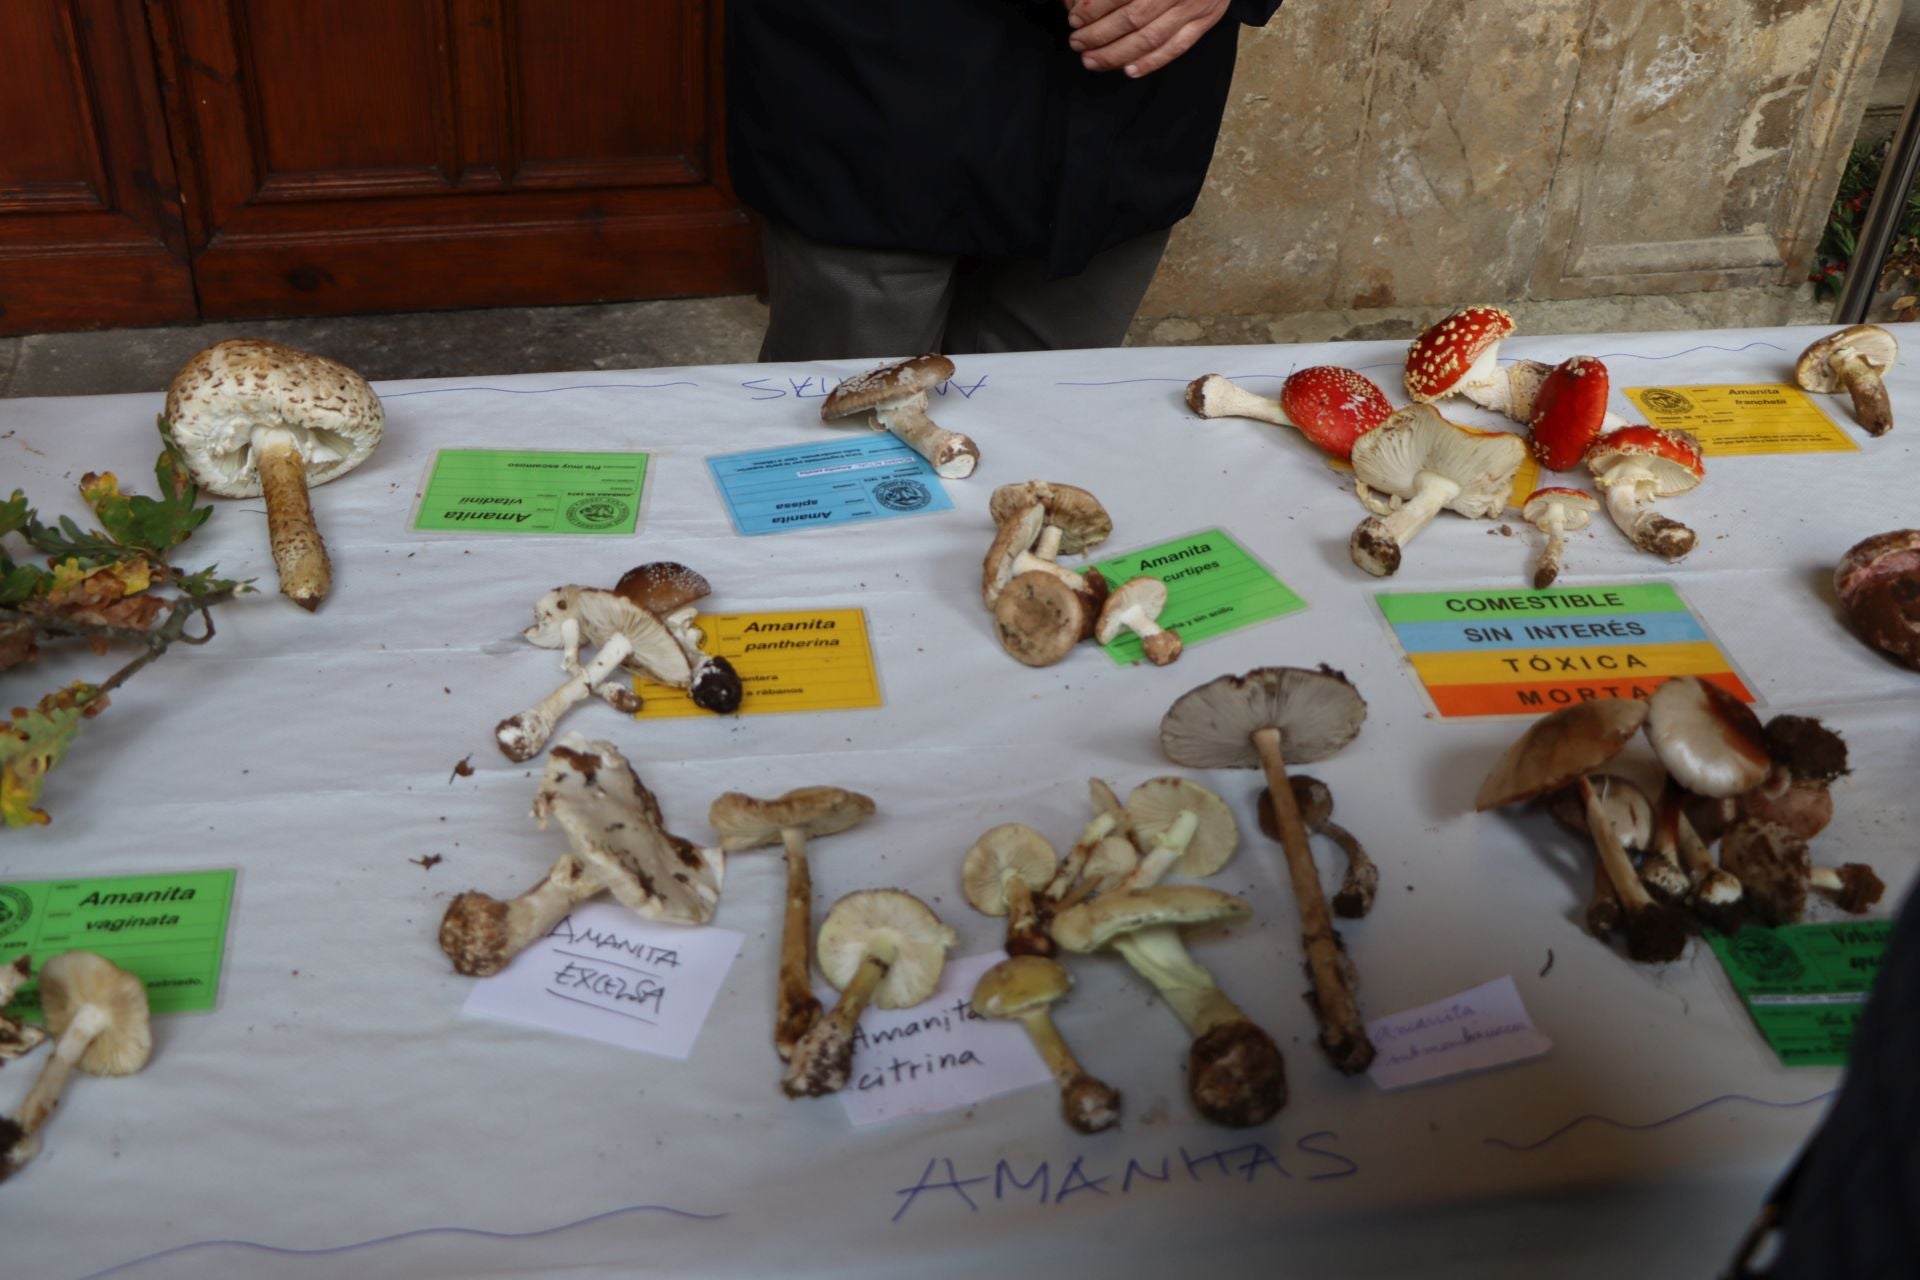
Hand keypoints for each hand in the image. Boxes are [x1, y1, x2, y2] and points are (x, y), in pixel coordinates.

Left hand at [1064, 0, 1232, 77]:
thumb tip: (1083, 0)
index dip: (1094, 8)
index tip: (1075, 17)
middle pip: (1132, 18)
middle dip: (1099, 34)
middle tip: (1077, 42)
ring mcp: (1194, 8)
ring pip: (1150, 38)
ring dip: (1117, 54)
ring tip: (1092, 60)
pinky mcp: (1205, 21)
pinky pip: (1176, 48)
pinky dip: (1151, 62)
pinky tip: (1129, 70)